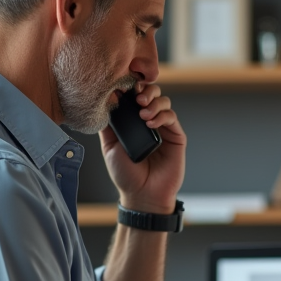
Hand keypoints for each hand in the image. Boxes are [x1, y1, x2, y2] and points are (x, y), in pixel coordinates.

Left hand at [100, 83, 184, 214]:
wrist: (142, 195)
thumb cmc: (125, 174)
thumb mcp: (109, 147)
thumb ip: (107, 125)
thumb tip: (104, 101)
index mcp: (133, 122)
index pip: (134, 96)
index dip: (131, 87)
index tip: (124, 86)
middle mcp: (149, 121)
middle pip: (152, 93)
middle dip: (145, 90)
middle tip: (137, 96)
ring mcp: (163, 128)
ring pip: (163, 101)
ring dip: (153, 101)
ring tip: (143, 112)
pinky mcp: (176, 136)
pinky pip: (171, 117)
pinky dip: (161, 115)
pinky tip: (151, 123)